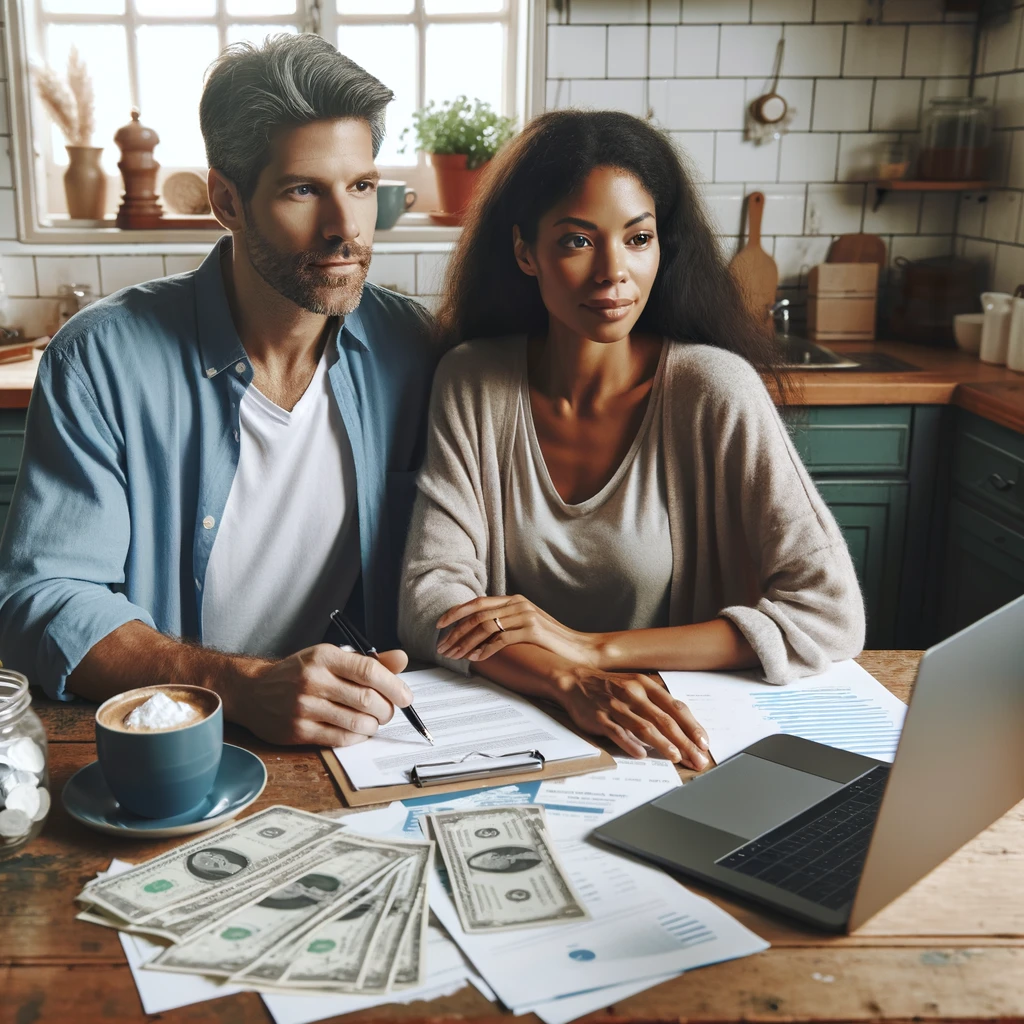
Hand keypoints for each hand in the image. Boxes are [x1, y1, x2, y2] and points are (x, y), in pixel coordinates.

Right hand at [227, 645, 410, 746]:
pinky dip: (357, 737)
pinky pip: (340, 738)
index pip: (369, 670)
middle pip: (367, 699)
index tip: (406, 697)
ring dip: (374, 725)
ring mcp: (304, 707)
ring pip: (357, 722)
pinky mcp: (298, 730)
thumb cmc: (299, 672)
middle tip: (389, 711)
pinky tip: (358, 731)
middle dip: (387, 710)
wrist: (254, 691)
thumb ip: (367, 661)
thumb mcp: (330, 658)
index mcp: (324, 657)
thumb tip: (402, 660)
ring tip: (373, 721)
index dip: (394, 686)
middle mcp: (313, 680)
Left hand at [436, 595, 601, 666]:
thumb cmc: (552, 642)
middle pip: (477, 614)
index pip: (477, 602)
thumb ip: (507, 622)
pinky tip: (475, 658)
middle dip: (455, 631)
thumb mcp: (527, 625)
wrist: (581, 649)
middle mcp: (518, 604)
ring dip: (465, 642)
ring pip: (485, 626)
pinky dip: (485, 649)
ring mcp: (526, 615)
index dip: (456, 612)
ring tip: (454, 656)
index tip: (439, 625)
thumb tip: (479, 632)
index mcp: (514, 600)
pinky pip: (501, 638)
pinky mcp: (533, 630)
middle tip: (442, 647)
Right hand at [558, 666, 709, 767]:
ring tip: (676, 757)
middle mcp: (633, 693)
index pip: (675, 707)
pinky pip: (617, 732)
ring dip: (662, 743)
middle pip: (664, 720)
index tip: (704, 744)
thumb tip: (682, 725)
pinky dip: (630, 744)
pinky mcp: (599, 717)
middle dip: (684, 742)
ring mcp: (615, 705)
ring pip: (643, 726)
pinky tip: (641, 755)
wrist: (574, 680)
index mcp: (645, 685)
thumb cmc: (609, 686)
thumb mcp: (636, 685)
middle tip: (697, 759)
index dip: (692, 726)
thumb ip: (656, 702)